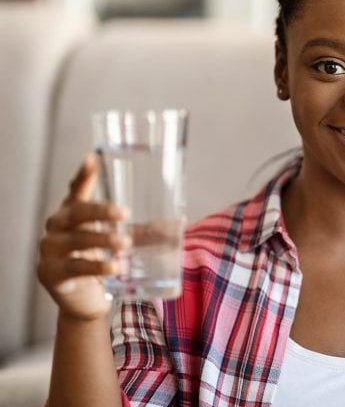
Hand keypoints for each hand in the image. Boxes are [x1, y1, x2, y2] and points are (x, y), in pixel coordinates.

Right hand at [37, 154, 129, 321]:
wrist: (84, 302)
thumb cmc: (100, 262)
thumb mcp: (119, 242)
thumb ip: (142, 231)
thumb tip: (179, 222)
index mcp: (72, 214)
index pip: (76, 190)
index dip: (84, 175)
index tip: (92, 157)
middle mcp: (56, 228)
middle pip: (76, 212)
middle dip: (100, 211)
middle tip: (125, 213)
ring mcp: (49, 251)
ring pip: (76, 240)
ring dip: (102, 240)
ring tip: (125, 243)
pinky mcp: (50, 274)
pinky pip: (74, 267)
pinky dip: (96, 266)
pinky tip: (115, 267)